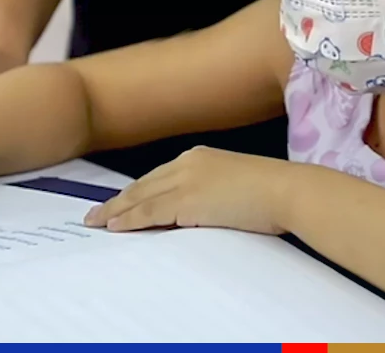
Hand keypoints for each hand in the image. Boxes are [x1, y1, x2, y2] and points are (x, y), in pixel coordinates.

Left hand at [83, 147, 293, 234]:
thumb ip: (212, 196)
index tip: (119, 202)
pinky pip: (149, 211)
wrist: (288, 191)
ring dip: (116, 211)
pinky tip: (114, 226)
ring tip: (96, 222)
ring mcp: (186, 179)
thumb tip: (198, 213)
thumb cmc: (274, 193)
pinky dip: (129, 219)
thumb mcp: (236, 188)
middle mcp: (188, 163)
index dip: (136, 191)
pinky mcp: (188, 199)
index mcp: (200, 157)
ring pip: (141, 197)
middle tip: (95, 213)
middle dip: (118, 200)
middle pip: (143, 184)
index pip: (158, 177)